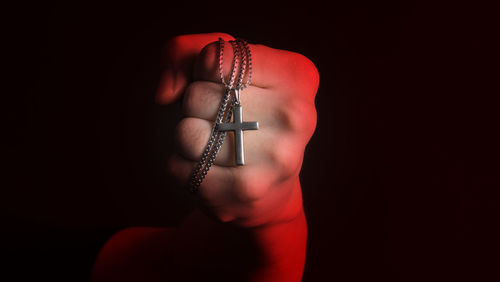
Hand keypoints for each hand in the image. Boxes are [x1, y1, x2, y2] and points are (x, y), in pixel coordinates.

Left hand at [157, 33, 318, 227]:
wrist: (270, 188)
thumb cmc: (242, 112)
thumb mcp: (222, 66)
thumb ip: (185, 52)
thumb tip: (165, 94)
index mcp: (296, 76)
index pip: (218, 56)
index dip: (204, 68)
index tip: (224, 82)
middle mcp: (295, 116)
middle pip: (197, 95)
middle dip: (196, 105)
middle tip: (225, 119)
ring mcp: (274, 158)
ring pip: (186, 133)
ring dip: (188, 138)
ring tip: (218, 144)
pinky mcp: (246, 192)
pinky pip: (180, 168)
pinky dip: (185, 167)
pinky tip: (214, 169)